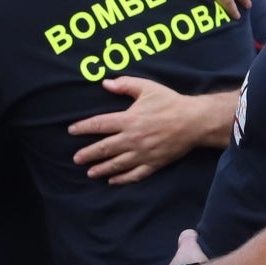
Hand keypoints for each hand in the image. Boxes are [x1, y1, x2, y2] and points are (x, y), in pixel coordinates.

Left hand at [69, 78, 227, 184]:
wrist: (194, 121)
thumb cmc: (170, 102)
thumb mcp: (147, 88)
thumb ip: (125, 85)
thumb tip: (105, 83)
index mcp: (128, 119)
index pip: (99, 125)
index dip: (83, 128)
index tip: (71, 130)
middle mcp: (132, 138)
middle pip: (104, 148)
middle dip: (87, 154)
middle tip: (76, 158)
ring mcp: (142, 153)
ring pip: (116, 164)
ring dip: (101, 169)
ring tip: (90, 172)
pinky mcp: (153, 163)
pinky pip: (134, 175)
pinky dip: (122, 179)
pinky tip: (112, 181)